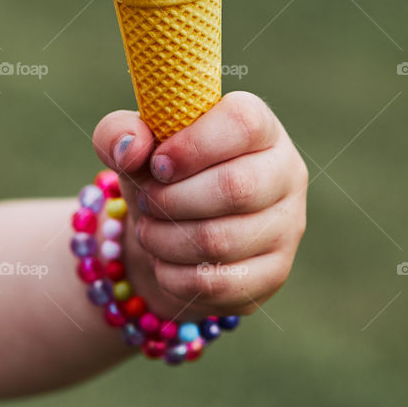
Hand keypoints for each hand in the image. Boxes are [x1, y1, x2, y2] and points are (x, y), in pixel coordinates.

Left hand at [93, 92, 306, 323]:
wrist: (177, 230)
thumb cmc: (163, 174)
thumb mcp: (135, 147)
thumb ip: (120, 133)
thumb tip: (131, 149)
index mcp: (259, 126)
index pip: (243, 123)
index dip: (194, 145)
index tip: (157, 164)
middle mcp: (284, 171)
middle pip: (235, 187)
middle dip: (172, 200)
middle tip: (148, 201)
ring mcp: (287, 225)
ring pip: (222, 240)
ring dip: (166, 240)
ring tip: (149, 231)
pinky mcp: (275, 271)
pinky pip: (219, 283)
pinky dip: (175, 276)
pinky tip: (163, 263)